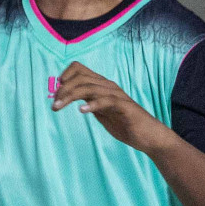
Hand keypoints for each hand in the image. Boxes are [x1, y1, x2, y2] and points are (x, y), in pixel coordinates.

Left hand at [51, 61, 172, 151]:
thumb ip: (88, 102)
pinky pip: (107, 100)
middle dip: (64, 89)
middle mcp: (108, 86)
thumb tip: (70, 98)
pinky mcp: (125, 107)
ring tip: (59, 106)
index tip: (56, 88)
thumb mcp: (101, 112)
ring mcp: (117, 95)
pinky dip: (92, 103)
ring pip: (89, 87)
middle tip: (54, 104)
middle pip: (80, 77)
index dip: (66, 75)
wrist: (150, 137)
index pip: (80, 69)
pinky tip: (82, 110)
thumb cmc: (125, 124)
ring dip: (71, 96)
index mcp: (102, 85)